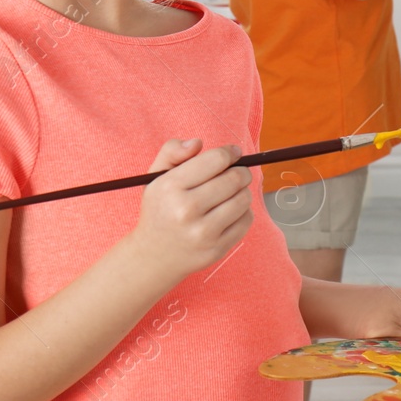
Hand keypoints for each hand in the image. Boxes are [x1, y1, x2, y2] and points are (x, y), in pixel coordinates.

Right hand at [127, 139, 253, 283]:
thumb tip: (197, 143)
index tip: (234, 153)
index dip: (230, 153)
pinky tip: (229, 212)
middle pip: (235, 179)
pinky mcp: (217, 249)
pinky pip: (247, 220)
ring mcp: (203, 233)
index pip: (216, 160)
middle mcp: (186, 210)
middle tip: (236, 173)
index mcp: (170, 187)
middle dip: (240, 171)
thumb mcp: (156, 177)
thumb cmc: (160, 209)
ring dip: (242, 191)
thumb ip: (172, 151)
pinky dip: (243, 211)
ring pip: (244, 199)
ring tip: (231, 193)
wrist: (153, 257)